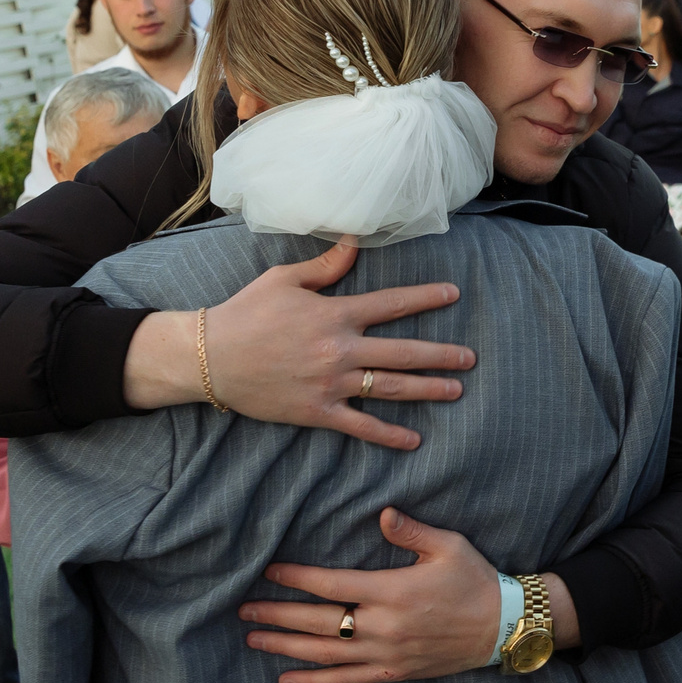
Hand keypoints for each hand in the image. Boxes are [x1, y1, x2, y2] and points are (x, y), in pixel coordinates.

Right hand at [122, 243, 471, 448]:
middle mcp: (340, 349)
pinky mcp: (317, 412)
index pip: (392, 304)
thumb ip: (326, 266)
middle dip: (441, 355)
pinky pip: (360, 426)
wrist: (210, 357)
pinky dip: (388, 435)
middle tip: (470, 358)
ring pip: (390, 388)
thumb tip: (355, 242)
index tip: (454, 294)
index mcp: (335, 313)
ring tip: (456, 390)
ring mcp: (331, 383)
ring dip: (427, 390)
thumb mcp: (284, 280)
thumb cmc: (246, 312)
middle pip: (403, 352)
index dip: (426, 298)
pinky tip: (413, 440)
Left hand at [239, 507, 581, 682]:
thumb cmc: (476, 580)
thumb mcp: (449, 546)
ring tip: (253, 638)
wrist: (503, 627)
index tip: (270, 571)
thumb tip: (382, 513)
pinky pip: (346, 681)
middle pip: (319, 622)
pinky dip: (314, 682)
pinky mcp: (393, 672)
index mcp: (393, 592)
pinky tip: (287, 680)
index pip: (332, 585)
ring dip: (286, 646)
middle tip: (243, 608)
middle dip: (278, 614)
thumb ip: (411, 530)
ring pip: (325, 654)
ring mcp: (386, 654)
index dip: (297, 579)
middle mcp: (383, 626)